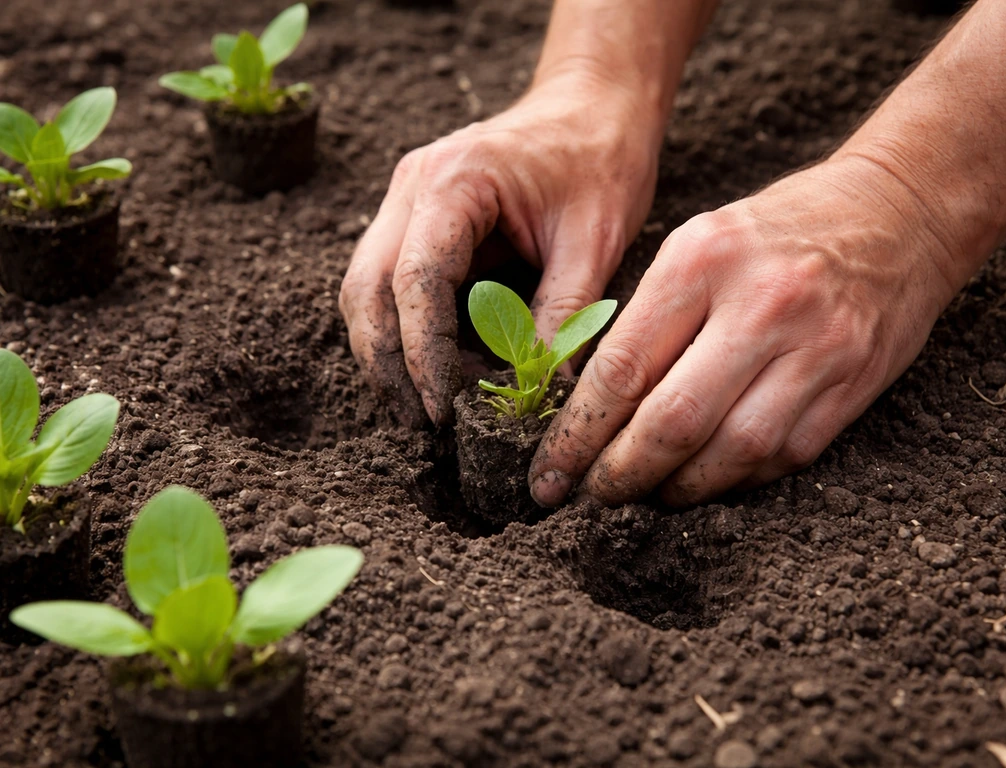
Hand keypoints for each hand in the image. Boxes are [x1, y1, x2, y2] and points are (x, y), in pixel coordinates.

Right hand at [339, 69, 662, 426]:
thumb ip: (561, 317)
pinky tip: (434, 372)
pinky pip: (388, 285)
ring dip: (386, 354)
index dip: (423, 354)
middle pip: (368, 290)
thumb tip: (539, 397)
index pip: (415, 280)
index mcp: (453, 181)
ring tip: (427, 410)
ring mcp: (405, 202)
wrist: (593, 107)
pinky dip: (403, 333)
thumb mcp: (594, 241)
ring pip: (365, 292)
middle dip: (388, 365)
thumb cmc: (600, 160)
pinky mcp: (415, 221)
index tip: (444, 410)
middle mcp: (412, 188)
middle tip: (425, 424)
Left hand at [529, 155, 960, 506]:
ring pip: (729, 454)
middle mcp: (761, 306)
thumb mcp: (697, 244)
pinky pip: (780, 458)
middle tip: (591, 496)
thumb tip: (590, 410)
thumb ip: (648, 319)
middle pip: (672, 423)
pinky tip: (703, 480)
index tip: (550, 471)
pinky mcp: (852, 385)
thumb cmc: (775, 232)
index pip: (622, 369)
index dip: (576, 434)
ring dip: (675, 489)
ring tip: (644, 494)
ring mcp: (815, 349)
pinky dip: (732, 480)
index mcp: (702, 261)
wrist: (897, 212)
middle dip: (619, 475)